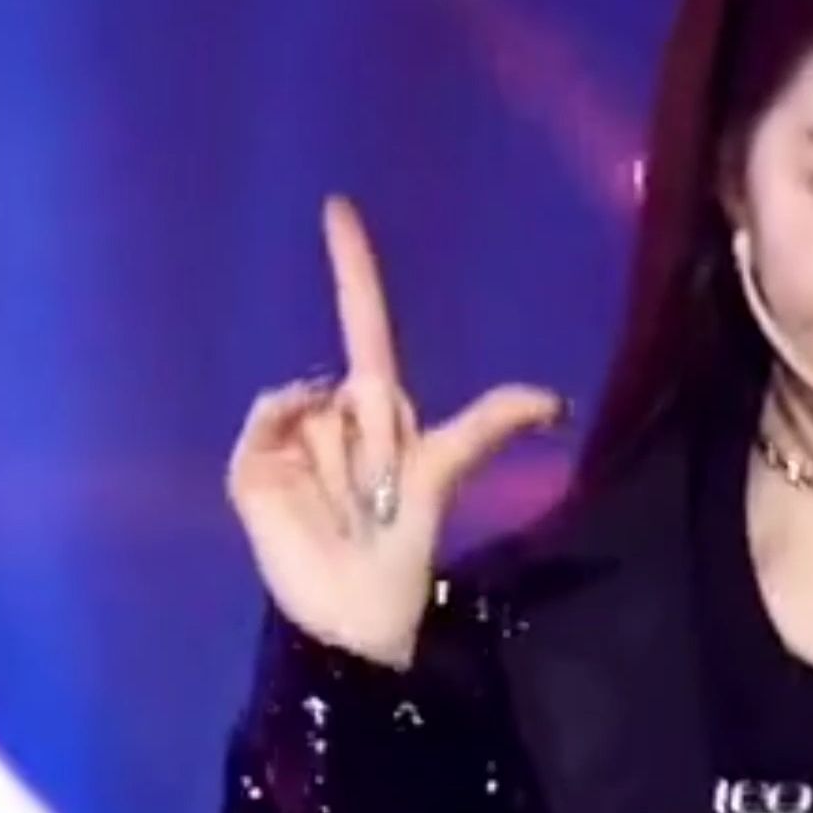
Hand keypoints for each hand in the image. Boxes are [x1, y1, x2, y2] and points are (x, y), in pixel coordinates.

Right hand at [225, 196, 566, 669]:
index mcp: (378, 408)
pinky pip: (277, 419)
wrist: (352, 608)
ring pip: (321, 411)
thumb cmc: (401, 545)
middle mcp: (331, 410)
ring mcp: (288, 434)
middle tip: (382, 497)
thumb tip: (558, 400)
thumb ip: (490, 425)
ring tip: (346, 507)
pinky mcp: (253, 462)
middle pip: (361, 390)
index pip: (365, 321)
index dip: (355, 267)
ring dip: (344, 465)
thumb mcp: (446, 474)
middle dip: (380, 445)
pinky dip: (293, 442)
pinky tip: (303, 489)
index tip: (339, 205)